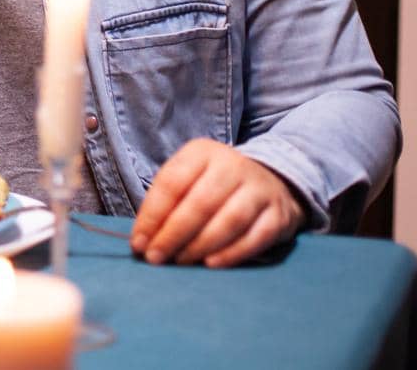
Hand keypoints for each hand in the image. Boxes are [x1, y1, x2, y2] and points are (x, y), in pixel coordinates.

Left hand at [130, 138, 304, 267]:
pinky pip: (255, 237)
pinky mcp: (278, 214)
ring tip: (180, 262)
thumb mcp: (188, 180)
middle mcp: (232, 165)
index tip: (138, 243)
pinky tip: (211, 264)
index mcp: (202, 152)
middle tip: (156, 258)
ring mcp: (259, 189)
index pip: (172, 183)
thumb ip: (165, 205)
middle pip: (200, 203)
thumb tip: (142, 241)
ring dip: (199, 245)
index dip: (152, 215)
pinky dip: (232, 253)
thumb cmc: (213, 186)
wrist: (270, 182)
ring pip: (228, 220)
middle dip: (173, 234)